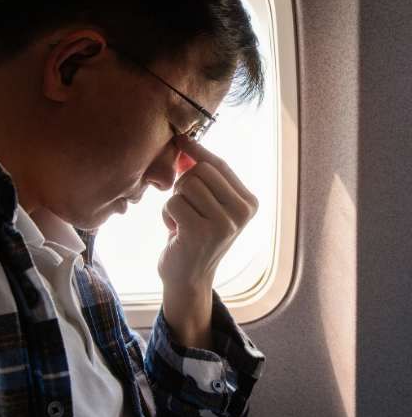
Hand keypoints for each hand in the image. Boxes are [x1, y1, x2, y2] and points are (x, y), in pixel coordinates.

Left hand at [158, 136, 258, 348]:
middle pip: (200, 170)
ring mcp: (224, 223)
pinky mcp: (202, 232)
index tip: (181, 138)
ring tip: (182, 220)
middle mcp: (243, 212)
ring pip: (185, 185)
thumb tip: (185, 143)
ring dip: (174, 201)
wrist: (188, 278)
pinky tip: (176, 232)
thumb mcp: (206, 204)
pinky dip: (166, 215)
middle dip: (183, 184)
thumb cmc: (194, 235)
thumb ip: (201, 176)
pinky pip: (172, 203)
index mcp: (249, 202)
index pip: (218, 164)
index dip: (197, 150)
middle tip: (185, 208)